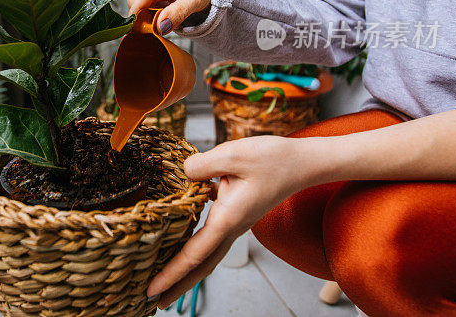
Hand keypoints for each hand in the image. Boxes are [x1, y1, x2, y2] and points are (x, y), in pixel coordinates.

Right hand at [125, 0, 213, 33]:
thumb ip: (177, 13)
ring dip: (142, 7)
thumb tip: (159, 27)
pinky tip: (157, 11)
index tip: (136, 23)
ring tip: (159, 13)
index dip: (138, 5)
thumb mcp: (196, 0)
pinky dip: (145, 7)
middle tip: (150, 20)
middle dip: (138, 5)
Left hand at [147, 136, 310, 307]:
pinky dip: (194, 244)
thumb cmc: (273, 159)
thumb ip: (201, 165)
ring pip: (206, 252)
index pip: (194, 254)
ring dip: (184, 268)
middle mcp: (231, 226)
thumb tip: (182, 173)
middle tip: (152, 301)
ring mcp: (234, 222)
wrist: (303, 163)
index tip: (151, 290)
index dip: (171, 273)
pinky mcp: (235, 212)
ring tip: (162, 278)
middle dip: (177, 284)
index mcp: (228, 219)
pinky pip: (210, 234)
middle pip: (200, 265)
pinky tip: (178, 237)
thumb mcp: (233, 154)